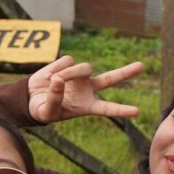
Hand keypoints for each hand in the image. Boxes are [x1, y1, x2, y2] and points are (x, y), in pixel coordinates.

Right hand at [27, 56, 144, 123]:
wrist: (31, 97)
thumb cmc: (43, 109)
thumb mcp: (47, 112)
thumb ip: (54, 99)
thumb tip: (58, 80)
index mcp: (87, 106)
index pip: (107, 108)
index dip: (121, 110)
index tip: (137, 112)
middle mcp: (88, 89)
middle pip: (110, 78)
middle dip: (126, 72)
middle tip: (142, 66)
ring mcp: (79, 76)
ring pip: (83, 68)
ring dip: (68, 74)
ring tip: (51, 82)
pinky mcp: (69, 64)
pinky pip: (67, 62)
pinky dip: (56, 69)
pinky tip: (47, 78)